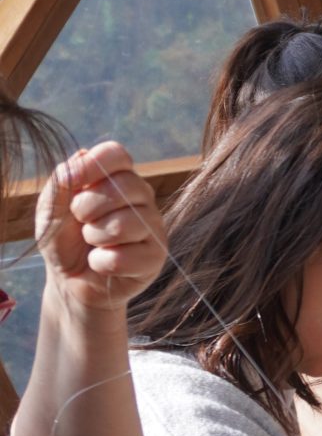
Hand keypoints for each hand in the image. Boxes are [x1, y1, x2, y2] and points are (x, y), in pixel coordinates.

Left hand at [36, 143, 164, 310]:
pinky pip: (123, 257)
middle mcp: (142, 197)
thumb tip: (82, 156)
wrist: (70, 280)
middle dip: (88, 208)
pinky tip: (101, 264)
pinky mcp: (155, 257)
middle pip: (124, 186)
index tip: (73, 182)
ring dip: (94, 238)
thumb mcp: (51, 208)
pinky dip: (101, 263)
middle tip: (81, 222)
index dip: (93, 165)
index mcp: (118, 177)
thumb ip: (62, 181)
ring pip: (123, 224)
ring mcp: (153, 226)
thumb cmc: (63, 239)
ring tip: (92, 244)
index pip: (117, 155)